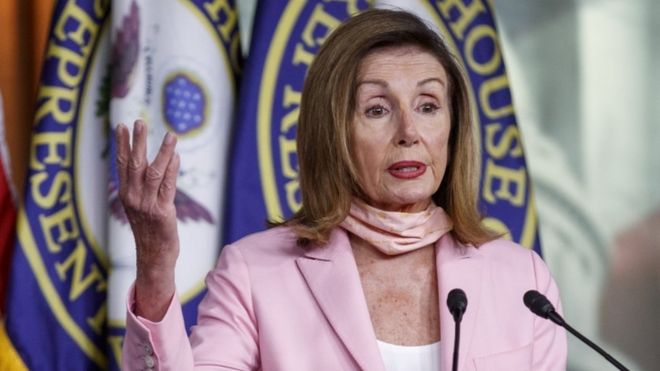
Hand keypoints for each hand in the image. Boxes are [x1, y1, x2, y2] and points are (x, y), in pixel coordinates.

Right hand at [115, 120, 179, 319]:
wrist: (154, 257)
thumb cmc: (151, 230)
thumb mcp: (142, 206)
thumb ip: (145, 187)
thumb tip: (157, 164)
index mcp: (126, 194)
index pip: (122, 165)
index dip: (122, 145)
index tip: (121, 126)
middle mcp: (133, 197)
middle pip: (134, 164)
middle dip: (137, 142)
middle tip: (139, 122)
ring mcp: (147, 205)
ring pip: (153, 173)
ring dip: (162, 152)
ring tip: (170, 135)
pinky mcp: (162, 212)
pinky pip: (167, 187)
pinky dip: (172, 170)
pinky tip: (176, 157)